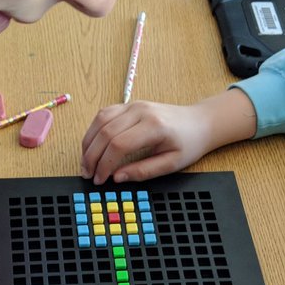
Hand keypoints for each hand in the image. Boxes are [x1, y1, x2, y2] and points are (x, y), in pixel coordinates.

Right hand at [80, 91, 255, 185]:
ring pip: (100, 120)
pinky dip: (94, 131)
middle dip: (92, 156)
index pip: (118, 144)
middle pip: (105, 132)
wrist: (198, 122)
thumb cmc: (188, 143)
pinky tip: (92, 146)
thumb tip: (117, 178)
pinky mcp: (129, 105)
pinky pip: (104, 115)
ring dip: (89, 143)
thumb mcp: (171, 164)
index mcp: (153, 126)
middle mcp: (141, 111)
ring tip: (86, 163)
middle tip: (88, 174)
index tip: (100, 180)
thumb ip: (143, 171)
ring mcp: (133, 105)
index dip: (104, 164)